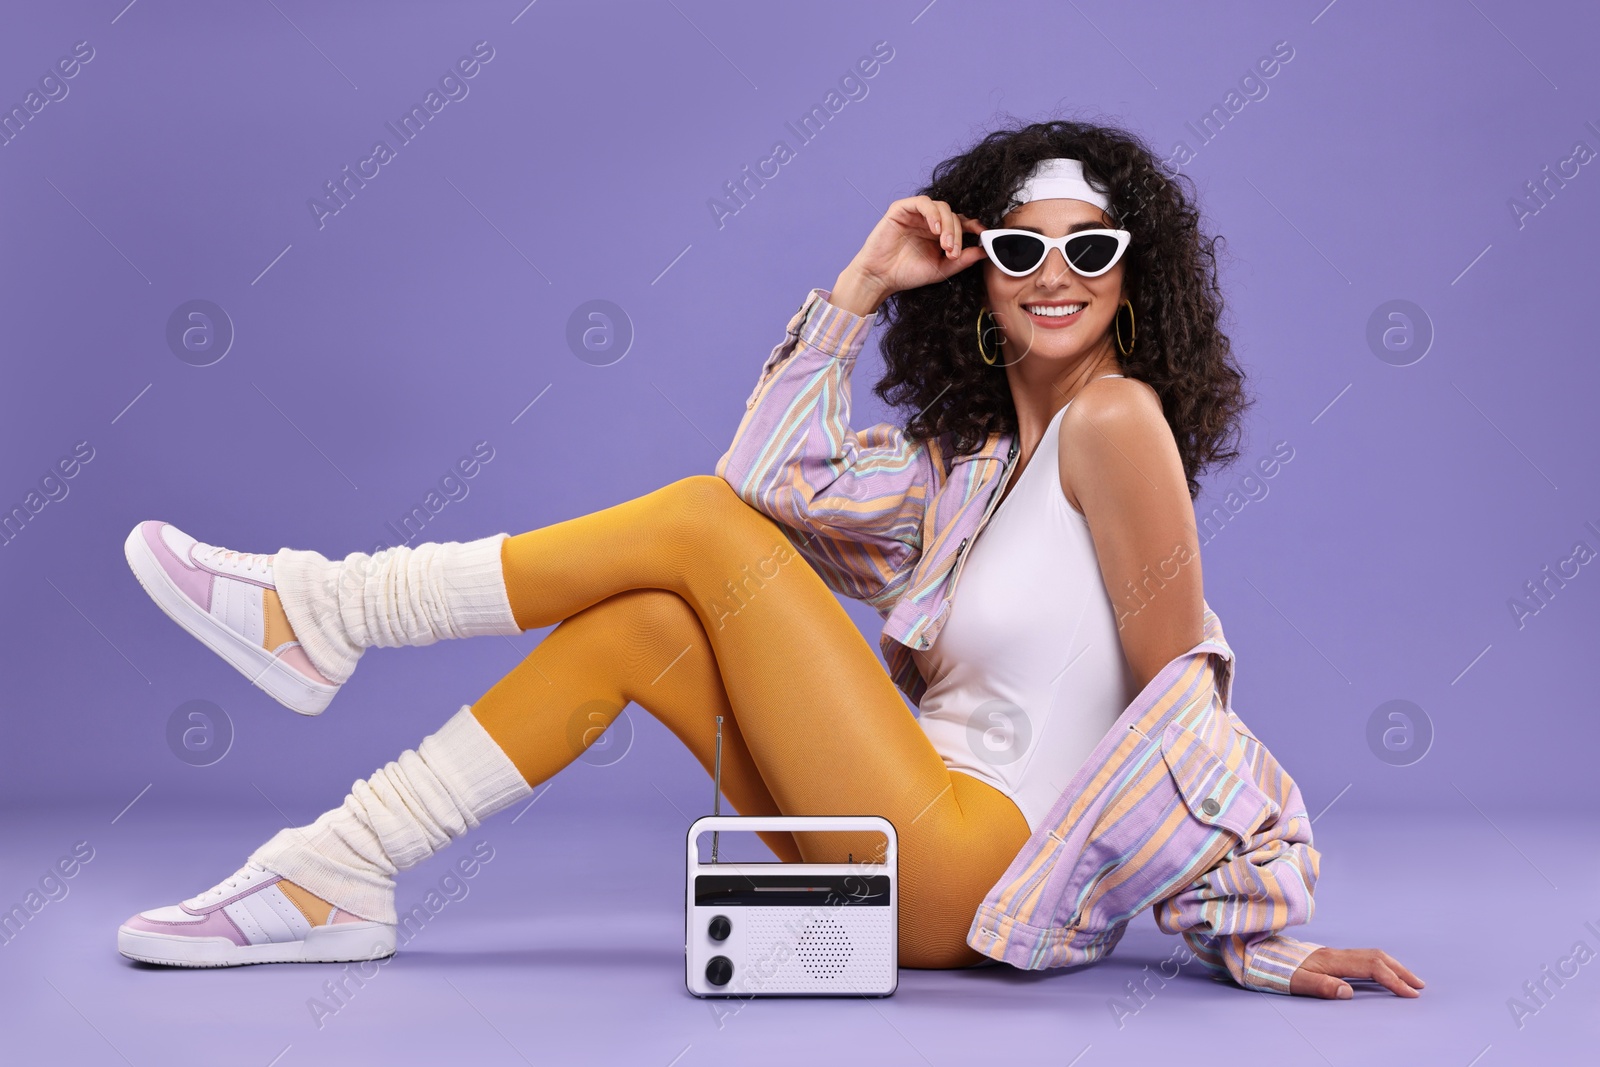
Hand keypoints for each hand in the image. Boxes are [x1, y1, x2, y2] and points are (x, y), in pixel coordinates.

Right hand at [829, 195, 986, 315]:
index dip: (974, 226)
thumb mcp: (941, 269)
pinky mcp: (902, 209)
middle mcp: (929, 221)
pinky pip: (923, 203)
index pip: (961, 222)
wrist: (881, 277)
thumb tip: (984, 251)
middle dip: (957, 233)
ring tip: (944, 244)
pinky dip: (932, 214)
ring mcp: (916, 214)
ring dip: (947, 225)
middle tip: (953, 251)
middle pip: (954, 215)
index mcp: (939, 233)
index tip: (983, 235)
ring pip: (942, 207)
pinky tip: (934, 230)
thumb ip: (962, 260)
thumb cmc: (907, 274)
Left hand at [1288, 946, 1424, 998]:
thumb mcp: (1296, 982)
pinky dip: (1380, 965)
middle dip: (1400, 971)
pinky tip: (1383, 974)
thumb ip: (1321, 986)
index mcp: (1332, 960)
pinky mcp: (1332, 957)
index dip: (1393, 980)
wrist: (1262, 956)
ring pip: (1371, 955)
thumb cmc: (1278, 971)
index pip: (1371, 967)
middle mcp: (1337, 954)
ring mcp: (1335, 954)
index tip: (1410, 994)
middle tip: (1419, 986)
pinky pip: (1363, 958)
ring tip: (1408, 980)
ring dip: (1392, 966)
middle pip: (1376, 957)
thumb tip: (1347, 992)